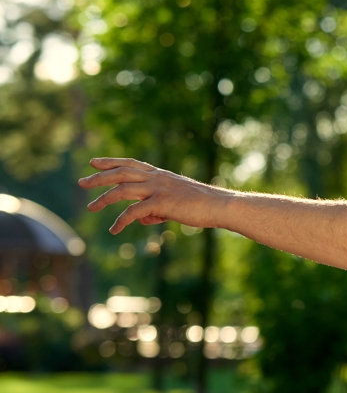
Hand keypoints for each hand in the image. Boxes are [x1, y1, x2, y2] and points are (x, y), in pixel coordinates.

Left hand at [79, 158, 231, 233]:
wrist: (219, 206)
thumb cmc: (202, 205)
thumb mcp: (176, 204)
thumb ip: (156, 209)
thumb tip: (142, 219)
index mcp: (161, 174)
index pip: (131, 164)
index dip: (111, 162)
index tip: (94, 162)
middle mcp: (157, 178)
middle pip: (121, 173)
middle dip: (99, 177)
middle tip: (82, 182)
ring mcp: (158, 189)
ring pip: (122, 189)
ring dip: (103, 198)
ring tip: (91, 207)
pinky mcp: (161, 203)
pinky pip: (133, 211)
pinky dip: (121, 221)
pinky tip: (114, 229)